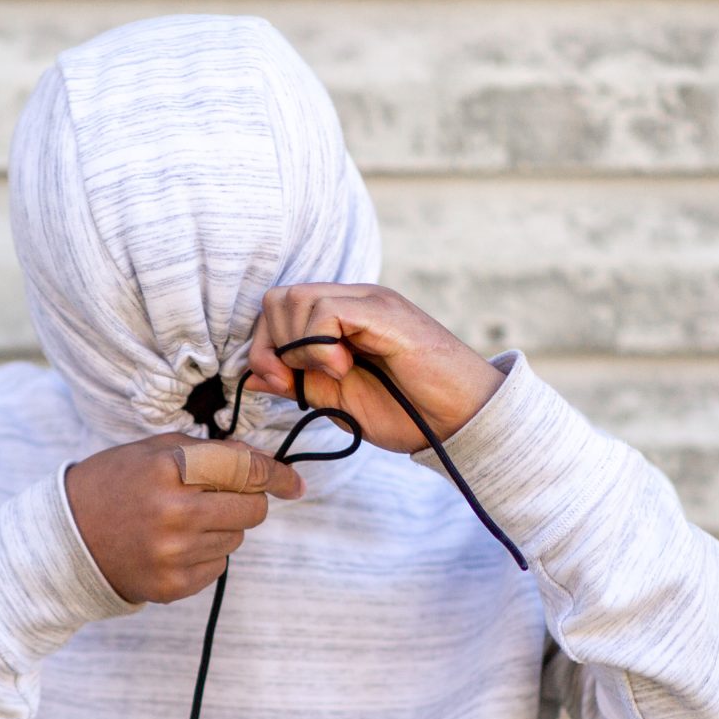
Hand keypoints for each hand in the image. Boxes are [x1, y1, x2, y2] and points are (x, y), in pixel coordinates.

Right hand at [64, 434, 304, 603]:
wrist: (66, 539)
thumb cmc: (113, 484)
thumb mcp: (154, 451)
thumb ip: (210, 453)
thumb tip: (266, 465)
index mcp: (168, 470)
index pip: (244, 469)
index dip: (276, 474)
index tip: (294, 483)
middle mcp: (174, 514)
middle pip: (251, 509)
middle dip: (248, 500)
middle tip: (222, 497)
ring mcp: (174, 554)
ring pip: (236, 539)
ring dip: (222, 527)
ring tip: (183, 521)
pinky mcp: (173, 586)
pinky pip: (218, 568)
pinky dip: (206, 554)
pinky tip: (173, 545)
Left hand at [242, 285, 503, 455]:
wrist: (462, 420)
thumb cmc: (408, 413)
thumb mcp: (339, 402)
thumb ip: (300, 384)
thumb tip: (256, 375)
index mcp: (340, 320)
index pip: (278, 309)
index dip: (264, 347)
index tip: (281, 384)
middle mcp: (353, 302)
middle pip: (280, 298)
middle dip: (273, 345)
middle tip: (298, 380)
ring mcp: (370, 302)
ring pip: (297, 298)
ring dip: (299, 344)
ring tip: (332, 373)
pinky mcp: (384, 312)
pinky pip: (327, 310)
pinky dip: (320, 345)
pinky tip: (344, 368)